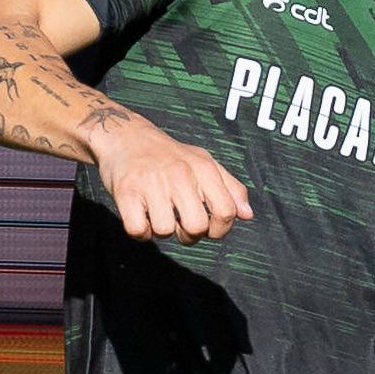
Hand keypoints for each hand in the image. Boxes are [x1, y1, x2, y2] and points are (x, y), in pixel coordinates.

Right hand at [92, 111, 250, 239]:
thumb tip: (247, 215)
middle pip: (196, 227)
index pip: (226, 212)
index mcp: (203, 168)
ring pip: (165, 231)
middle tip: (180, 224)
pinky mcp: (126, 192)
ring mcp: (152, 183)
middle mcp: (180, 174)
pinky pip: (138, 230)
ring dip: (161, 230)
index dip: (220, 229)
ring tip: (157, 213)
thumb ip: (230, 188)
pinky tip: (141, 217)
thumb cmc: (169, 156)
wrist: (126, 137)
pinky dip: (140, 232)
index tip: (208, 227)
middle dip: (189, 236)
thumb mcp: (205, 163)